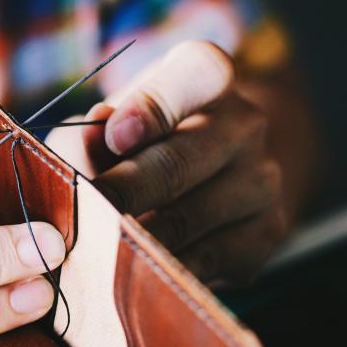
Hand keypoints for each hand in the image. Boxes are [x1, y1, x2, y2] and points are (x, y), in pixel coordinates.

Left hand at [47, 41, 287, 284]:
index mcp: (208, 77)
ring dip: (136, 239)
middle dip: (124, 193)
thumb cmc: (140, 140)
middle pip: (179, 161)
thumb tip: (81, 158)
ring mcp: (262, 180)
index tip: (114, 136)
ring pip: (189, 219)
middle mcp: (246, 123)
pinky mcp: (266, 234)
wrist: (210, 176)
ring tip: (96, 249)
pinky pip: (205, 261)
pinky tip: (132, 272)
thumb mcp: (110, 121)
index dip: (153, 106)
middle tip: (85, 216)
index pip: (197, 73)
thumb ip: (88, 135)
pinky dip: (162, 272)